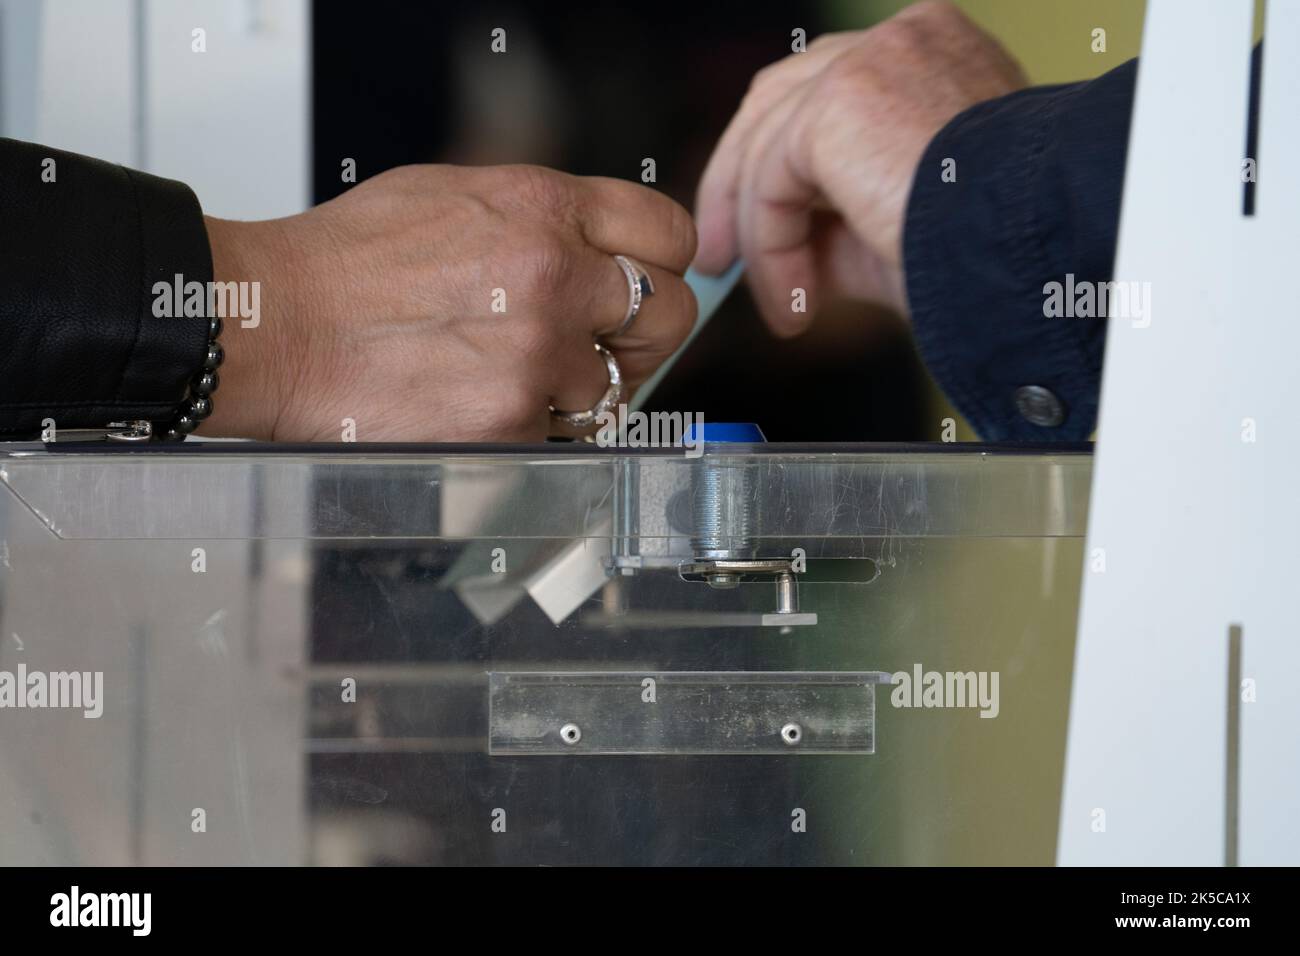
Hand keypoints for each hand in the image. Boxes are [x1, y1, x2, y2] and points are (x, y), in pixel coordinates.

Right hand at [202, 164, 696, 440]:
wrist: (277, 328)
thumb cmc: (351, 263)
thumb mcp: (458, 195)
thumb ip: (547, 219)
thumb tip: (610, 250)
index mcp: (544, 207)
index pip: (669, 232)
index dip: (664, 263)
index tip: (646, 283)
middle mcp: (553, 278)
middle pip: (670, 314)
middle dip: (641, 335)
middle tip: (599, 345)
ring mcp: (536, 357)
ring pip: (616, 389)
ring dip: (577, 391)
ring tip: (511, 378)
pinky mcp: (512, 425)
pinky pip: (564, 438)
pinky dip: (534, 431)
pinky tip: (481, 408)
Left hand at [694, 0, 1025, 333]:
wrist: (1037, 256)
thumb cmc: (998, 251)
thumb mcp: (901, 226)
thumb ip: (837, 220)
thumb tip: (774, 244)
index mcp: (927, 54)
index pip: (819, 94)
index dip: (773, 164)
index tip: (750, 236)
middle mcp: (900, 40)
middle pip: (777, 100)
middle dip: (739, 188)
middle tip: (721, 261)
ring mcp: (871, 60)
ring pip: (767, 145)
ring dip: (759, 237)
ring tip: (784, 305)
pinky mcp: (840, 102)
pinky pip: (770, 179)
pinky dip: (770, 246)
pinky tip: (795, 298)